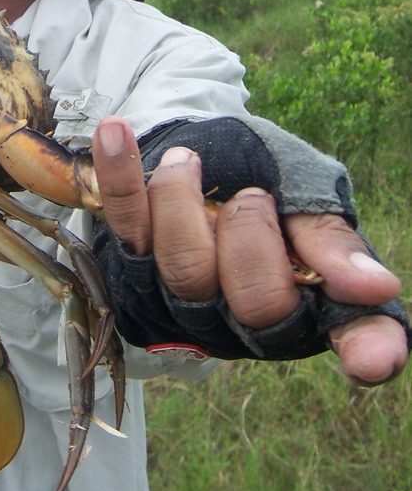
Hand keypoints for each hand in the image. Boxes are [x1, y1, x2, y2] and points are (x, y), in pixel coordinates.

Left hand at [93, 116, 407, 384]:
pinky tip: (116, 130)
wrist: (202, 150)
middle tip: (250, 193)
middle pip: (254, 303)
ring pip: (184, 268)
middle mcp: (247, 320)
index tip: (370, 359)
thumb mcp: (305, 189)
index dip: (367, 350)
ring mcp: (184, 300)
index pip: (353, 337)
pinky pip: (123, 222)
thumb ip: (328, 237)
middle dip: (251, 231)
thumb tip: (375, 287)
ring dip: (185, 198)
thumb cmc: (264, 174)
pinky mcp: (130, 264)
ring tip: (190, 160)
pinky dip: (120, 171)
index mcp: (311, 302)